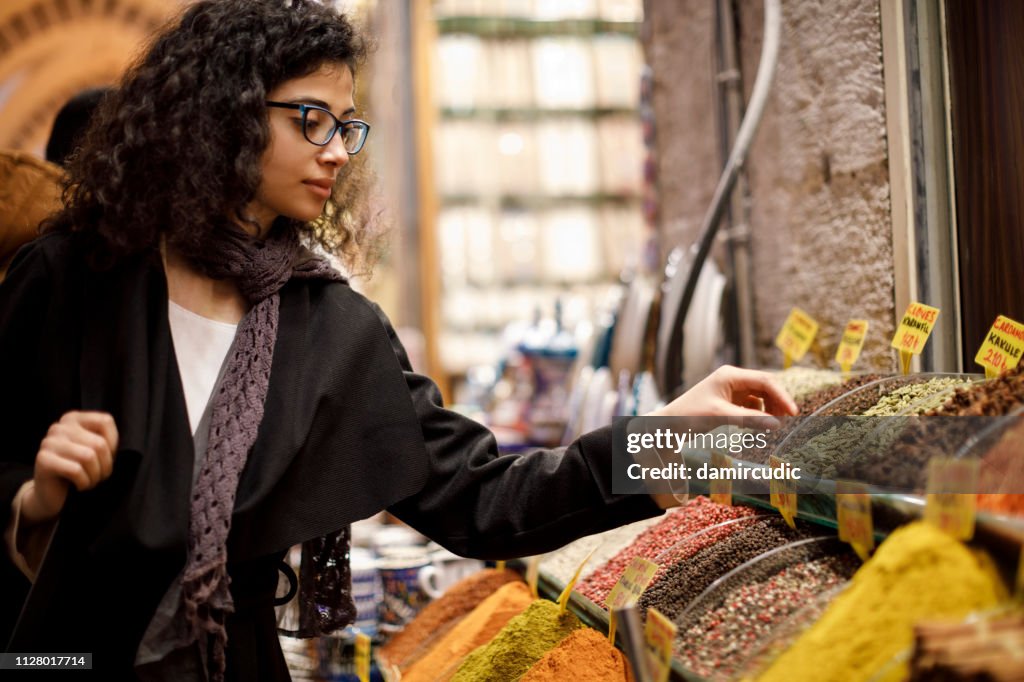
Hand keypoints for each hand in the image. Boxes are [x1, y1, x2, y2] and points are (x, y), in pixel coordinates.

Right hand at [22, 411, 118, 524]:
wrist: (51, 494)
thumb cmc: (79, 470)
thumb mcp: (95, 451)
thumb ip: (104, 440)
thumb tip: (115, 444)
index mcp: (73, 419)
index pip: (105, 421)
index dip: (113, 443)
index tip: (106, 457)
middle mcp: (59, 427)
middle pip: (99, 443)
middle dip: (105, 466)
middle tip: (99, 476)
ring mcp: (49, 442)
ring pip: (88, 457)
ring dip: (95, 476)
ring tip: (90, 481)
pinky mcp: (43, 460)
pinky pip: (76, 470)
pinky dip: (84, 482)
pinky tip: (79, 485)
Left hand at [651, 365, 796, 417]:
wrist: (669, 424)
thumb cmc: (690, 415)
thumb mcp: (721, 416)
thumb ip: (750, 419)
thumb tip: (777, 424)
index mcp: (730, 375)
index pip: (765, 381)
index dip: (782, 395)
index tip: (793, 412)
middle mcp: (733, 379)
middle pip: (765, 387)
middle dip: (777, 402)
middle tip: (788, 420)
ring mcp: (731, 390)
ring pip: (760, 397)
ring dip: (769, 409)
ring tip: (772, 424)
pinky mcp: (729, 401)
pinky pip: (751, 405)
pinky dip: (757, 414)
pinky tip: (756, 425)